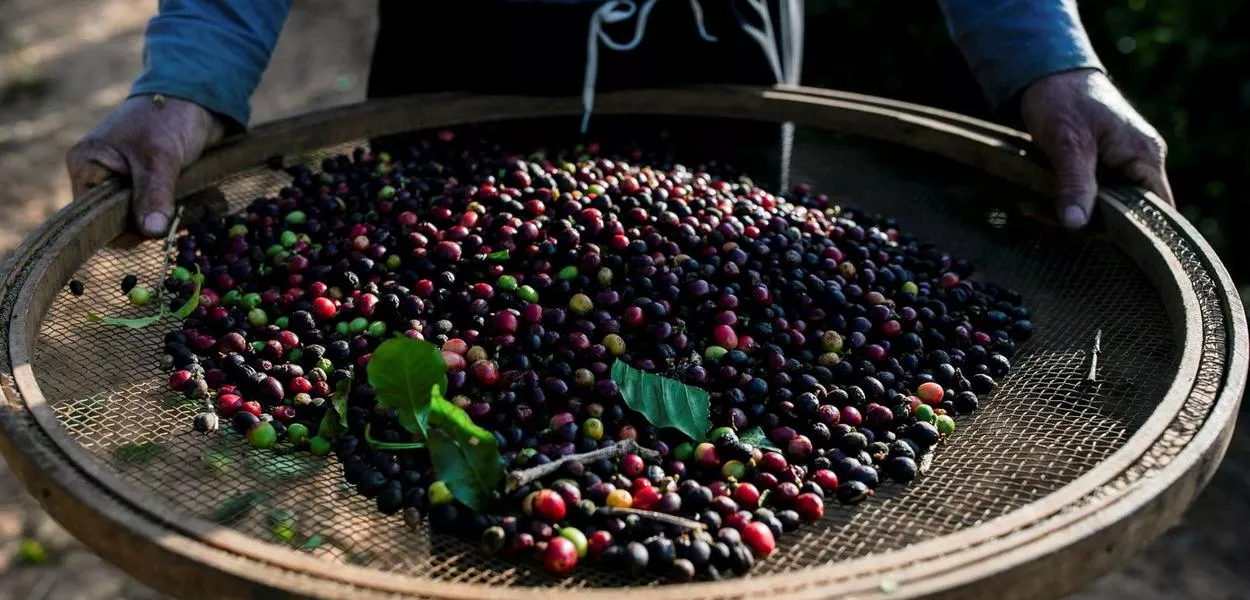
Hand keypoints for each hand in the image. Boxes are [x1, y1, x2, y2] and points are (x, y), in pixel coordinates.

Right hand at [66, 94, 224, 236]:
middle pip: (119, 222)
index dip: (124, 228)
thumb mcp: (159, 158)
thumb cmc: (169, 118)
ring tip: (190, 200)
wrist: (198, 95)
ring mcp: (123, 180)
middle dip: (151, 222)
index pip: (95, 219)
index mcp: (86, 167)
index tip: (158, 223)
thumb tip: (152, 233)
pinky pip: (158, 209)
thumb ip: (153, 195)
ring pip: (142, 218)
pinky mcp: (147, 182)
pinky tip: (195, 200)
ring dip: (168, 216)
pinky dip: (177, 210)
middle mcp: (98, 177)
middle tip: (180, 213)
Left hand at [1020, 68, 1171, 228]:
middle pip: (1127, 214)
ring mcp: (1119, 166)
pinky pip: (1087, 195)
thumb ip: (1075, 183)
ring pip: (1102, 208)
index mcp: (1145, 156)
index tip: (1093, 237)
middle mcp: (1139, 163)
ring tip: (1031, 207)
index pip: (1157, 211)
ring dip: (1068, 212)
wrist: (1045, 74)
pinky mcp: (1097, 168)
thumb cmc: (1063, 100)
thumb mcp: (1067, 143)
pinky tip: (1032, 202)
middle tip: (1046, 217)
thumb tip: (1077, 225)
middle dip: (1088, 223)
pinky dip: (1062, 201)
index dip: (1134, 233)